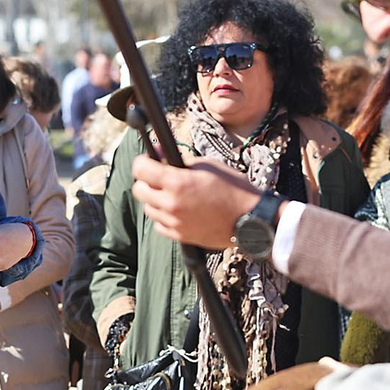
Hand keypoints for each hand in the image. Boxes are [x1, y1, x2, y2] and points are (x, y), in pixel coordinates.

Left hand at [131, 154, 260, 249]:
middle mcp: (171, 204)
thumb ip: (180, 160)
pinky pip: (159, 225)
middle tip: (158, 177)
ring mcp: (174, 222)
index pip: (140, 169)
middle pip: (139, 190)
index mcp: (178, 182)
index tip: (148, 160)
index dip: (143, 161)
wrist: (250, 219)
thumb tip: (158, 152)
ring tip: (172, 194)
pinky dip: (164, 216)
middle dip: (146, 180)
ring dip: (155, 199)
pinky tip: (178, 210)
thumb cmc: (233, 188)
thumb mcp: (207, 165)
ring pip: (148, 208)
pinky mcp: (179, 236)